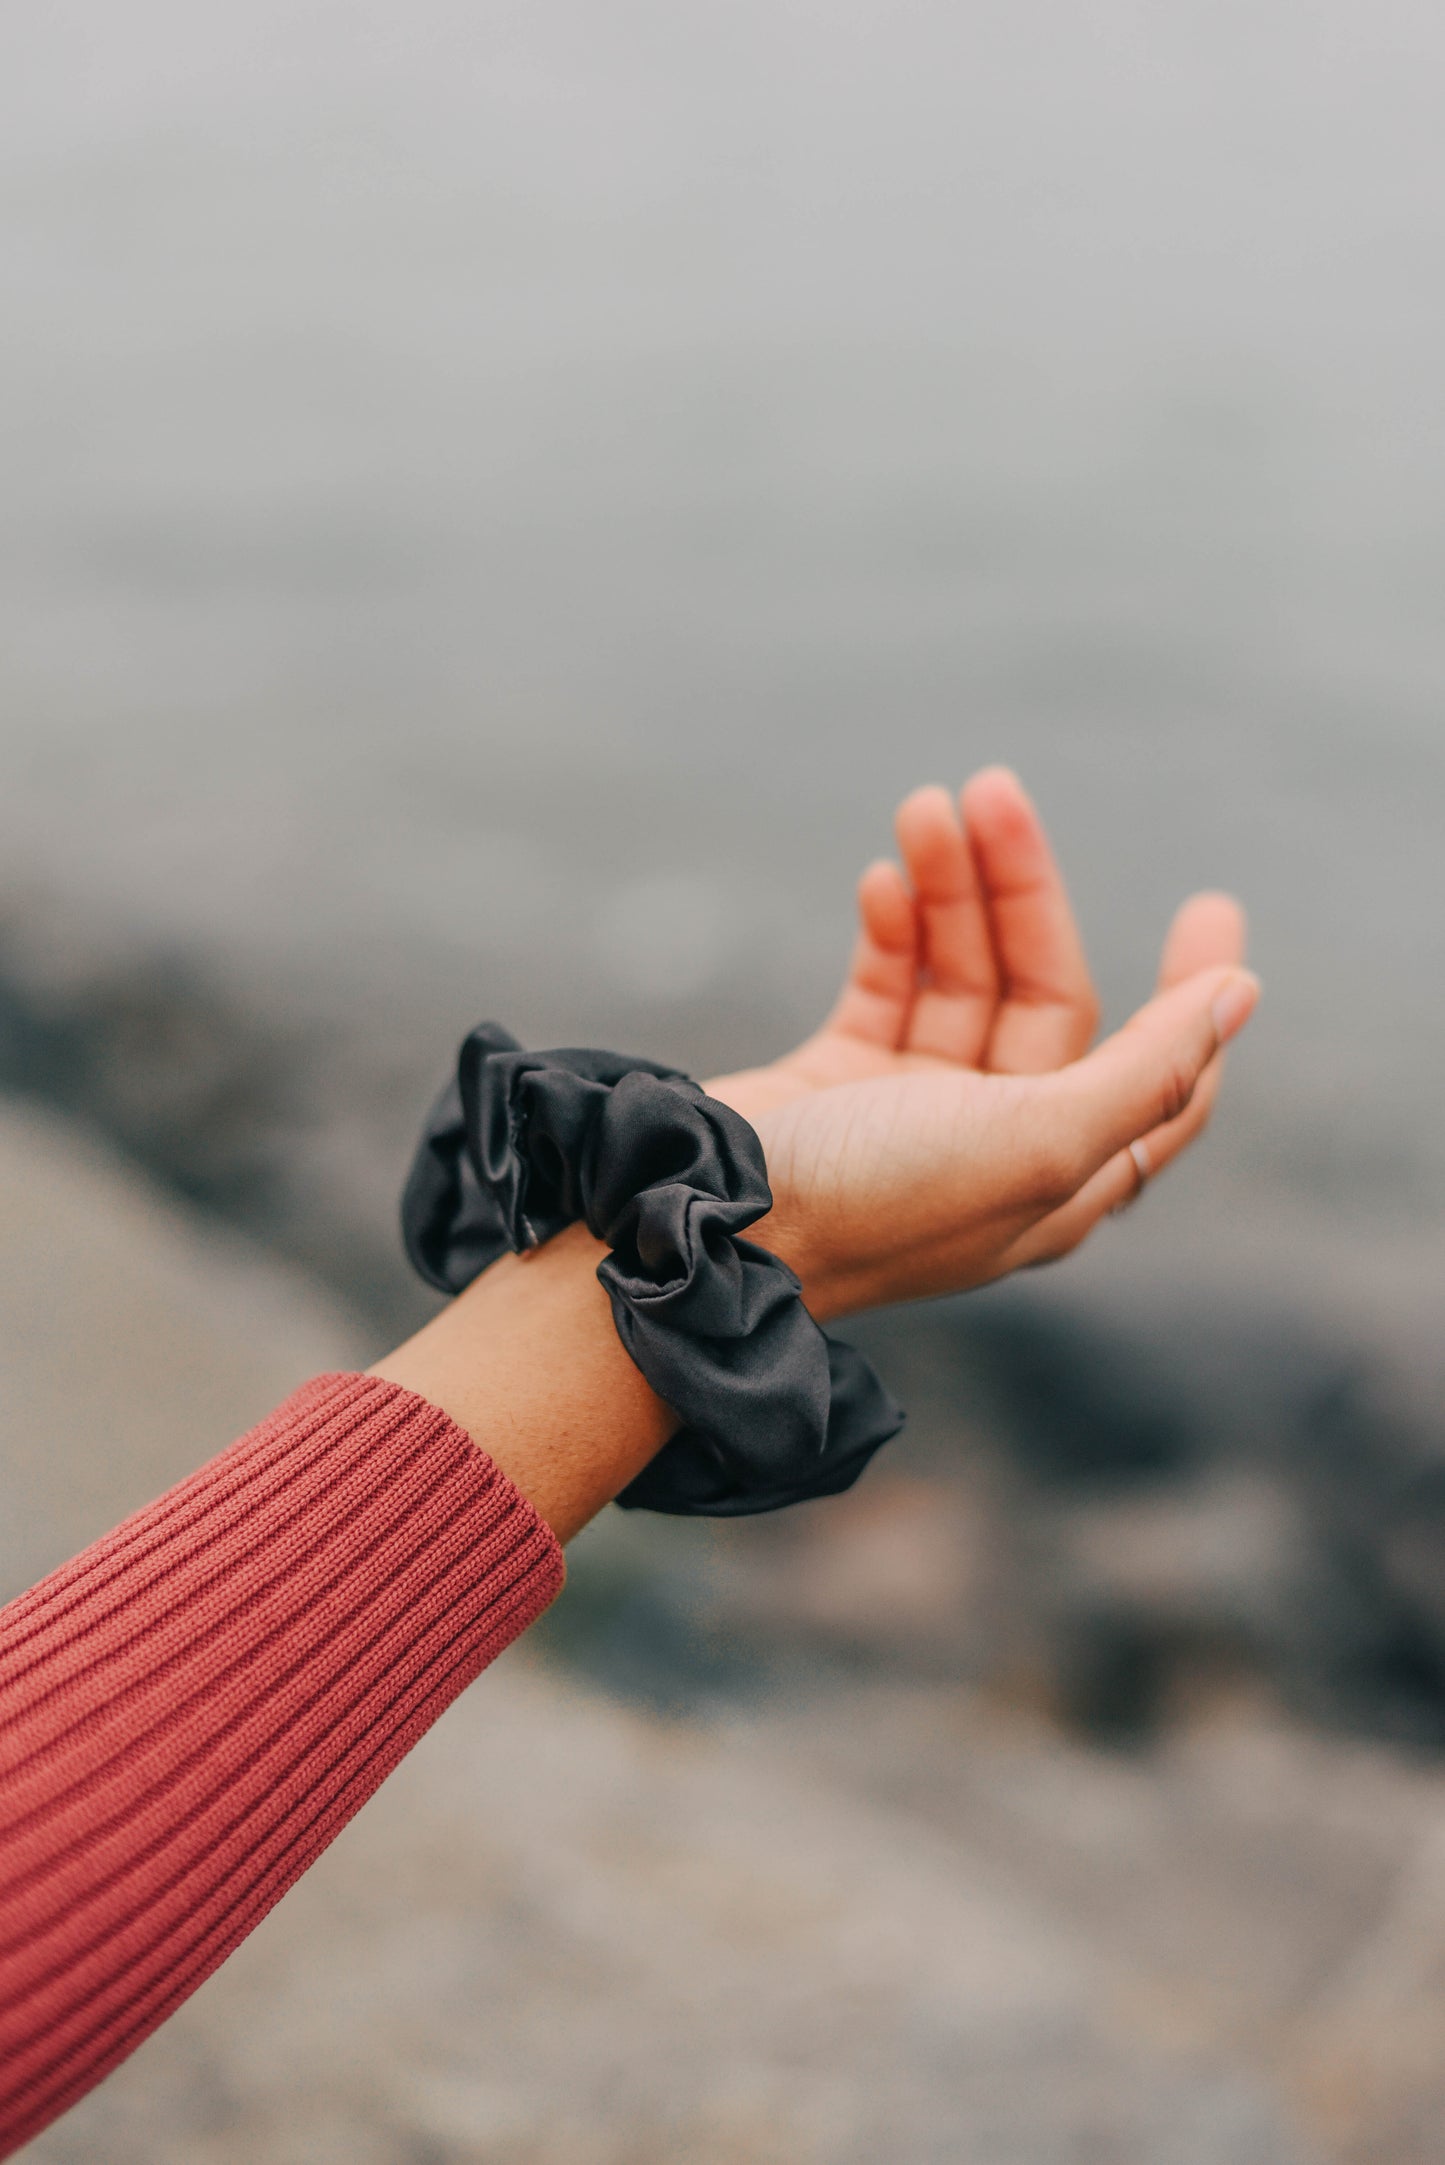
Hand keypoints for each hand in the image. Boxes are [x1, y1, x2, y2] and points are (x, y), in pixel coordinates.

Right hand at [706, 769, 1255, 1318]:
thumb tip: (1241, 993)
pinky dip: (893, 931)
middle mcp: (993, 1145)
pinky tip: (884, 878)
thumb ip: (1148, 1068)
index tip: (1211, 906)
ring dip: (950, 890)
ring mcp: (909, 1111)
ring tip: (926, 808)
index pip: (1159, 1078)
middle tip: (994, 789)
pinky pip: (886, 987)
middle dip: (1024, 893)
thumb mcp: (1038, 1142)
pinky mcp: (836, 1082)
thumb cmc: (877, 1201)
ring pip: (959, 977)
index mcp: (1059, 1177)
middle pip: (1042, 999)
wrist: (701, 1226)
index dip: (1191, 998)